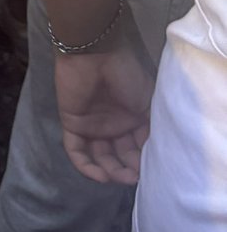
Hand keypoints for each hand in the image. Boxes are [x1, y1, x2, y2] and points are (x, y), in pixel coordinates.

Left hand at [54, 37, 154, 184]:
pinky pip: (76, 151)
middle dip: (128, 169)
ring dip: (110, 171)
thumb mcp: (148, 100)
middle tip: (136, 177)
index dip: (144, 160)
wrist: (94, 54)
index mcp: (131, 117)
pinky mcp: (72, 124)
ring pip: (99, 156)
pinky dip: (86, 166)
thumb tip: (159, 152)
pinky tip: (101, 176)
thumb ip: (152, 125)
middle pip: (119, 155)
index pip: (138, 146)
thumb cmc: (125, 73)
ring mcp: (91, 125)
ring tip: (122, 177)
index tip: (153, 170)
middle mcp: (112, 123)